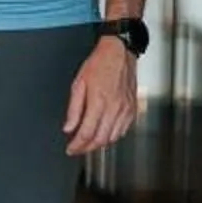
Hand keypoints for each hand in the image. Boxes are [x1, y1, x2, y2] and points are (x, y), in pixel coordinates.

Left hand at [63, 38, 138, 156]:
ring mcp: (126, 109)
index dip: (77, 145)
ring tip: (89, 142)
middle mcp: (114, 108)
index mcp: (99, 101)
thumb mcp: (78, 83)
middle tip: (78, 148)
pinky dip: (113, 136)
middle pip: (100, 139)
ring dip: (100, 143)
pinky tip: (105, 133)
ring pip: (113, 138)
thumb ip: (74, 109)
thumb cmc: (99, 64)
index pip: (86, 133)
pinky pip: (123, 130)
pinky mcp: (133, 108)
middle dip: (87, 148)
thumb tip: (68, 128)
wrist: (119, 52)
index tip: (71, 149)